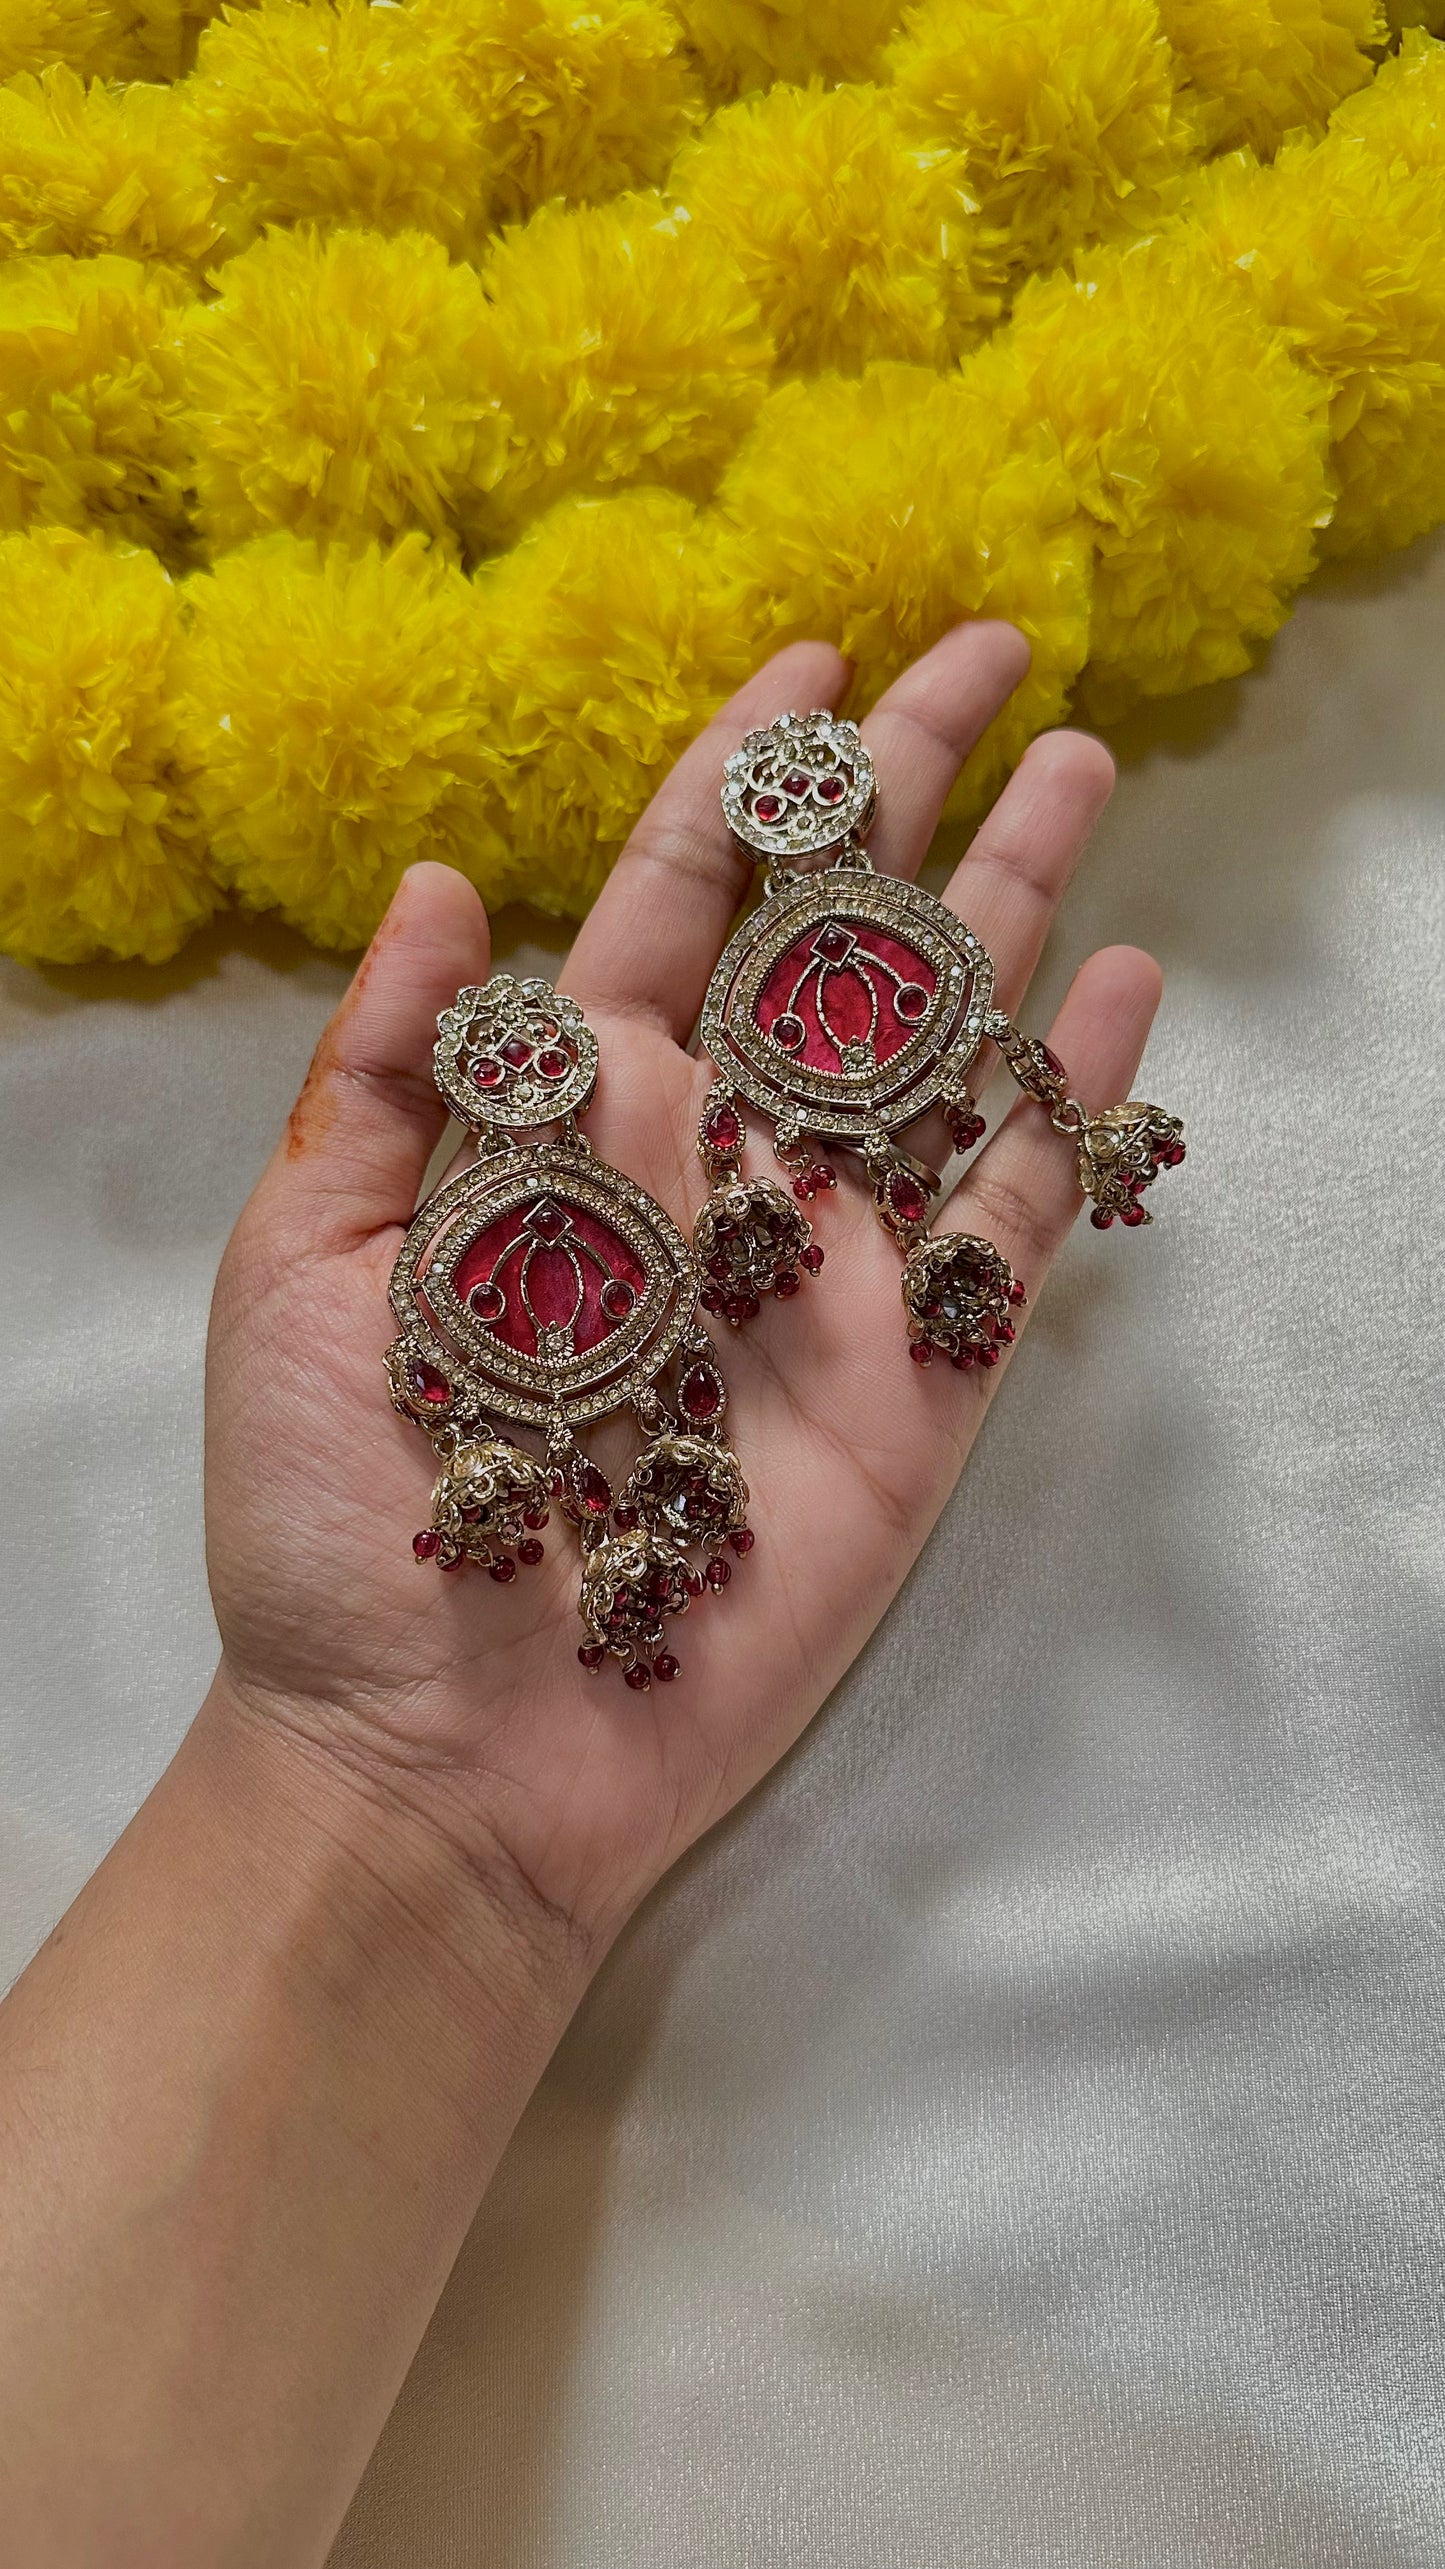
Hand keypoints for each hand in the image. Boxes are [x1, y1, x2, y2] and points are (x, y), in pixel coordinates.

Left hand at [205, 624, 1160, 1967]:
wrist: (442, 1751)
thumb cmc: (346, 1519)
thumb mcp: (302, 1268)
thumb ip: (384, 1078)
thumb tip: (450, 879)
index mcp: (574, 1121)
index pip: (678, 902)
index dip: (747, 774)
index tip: (813, 652)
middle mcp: (717, 1166)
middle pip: (837, 941)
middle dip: (914, 792)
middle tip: (996, 652)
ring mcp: (825, 1268)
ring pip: (943, 1047)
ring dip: (1017, 909)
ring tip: (1082, 770)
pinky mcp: (913, 1380)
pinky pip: (1009, 1217)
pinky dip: (1069, 1107)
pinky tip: (1122, 992)